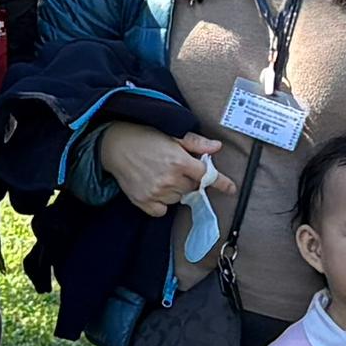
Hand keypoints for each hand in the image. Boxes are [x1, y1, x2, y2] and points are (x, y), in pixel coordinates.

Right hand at [94, 122, 221, 218]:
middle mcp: (170, 179)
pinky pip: (162, 210)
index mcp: (179, 161)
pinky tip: (154, 188)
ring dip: (175, 190)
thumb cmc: (144, 136)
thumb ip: (195, 143)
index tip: (231, 188)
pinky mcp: (143, 201)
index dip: (221, 182)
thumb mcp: (172, 135)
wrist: (114, 144)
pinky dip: (162, 203)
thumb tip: (216, 147)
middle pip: (192, 188)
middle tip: (176, 168)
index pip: (207, 175)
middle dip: (189, 179)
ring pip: (178, 199)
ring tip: (161, 175)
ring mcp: (156, 192)